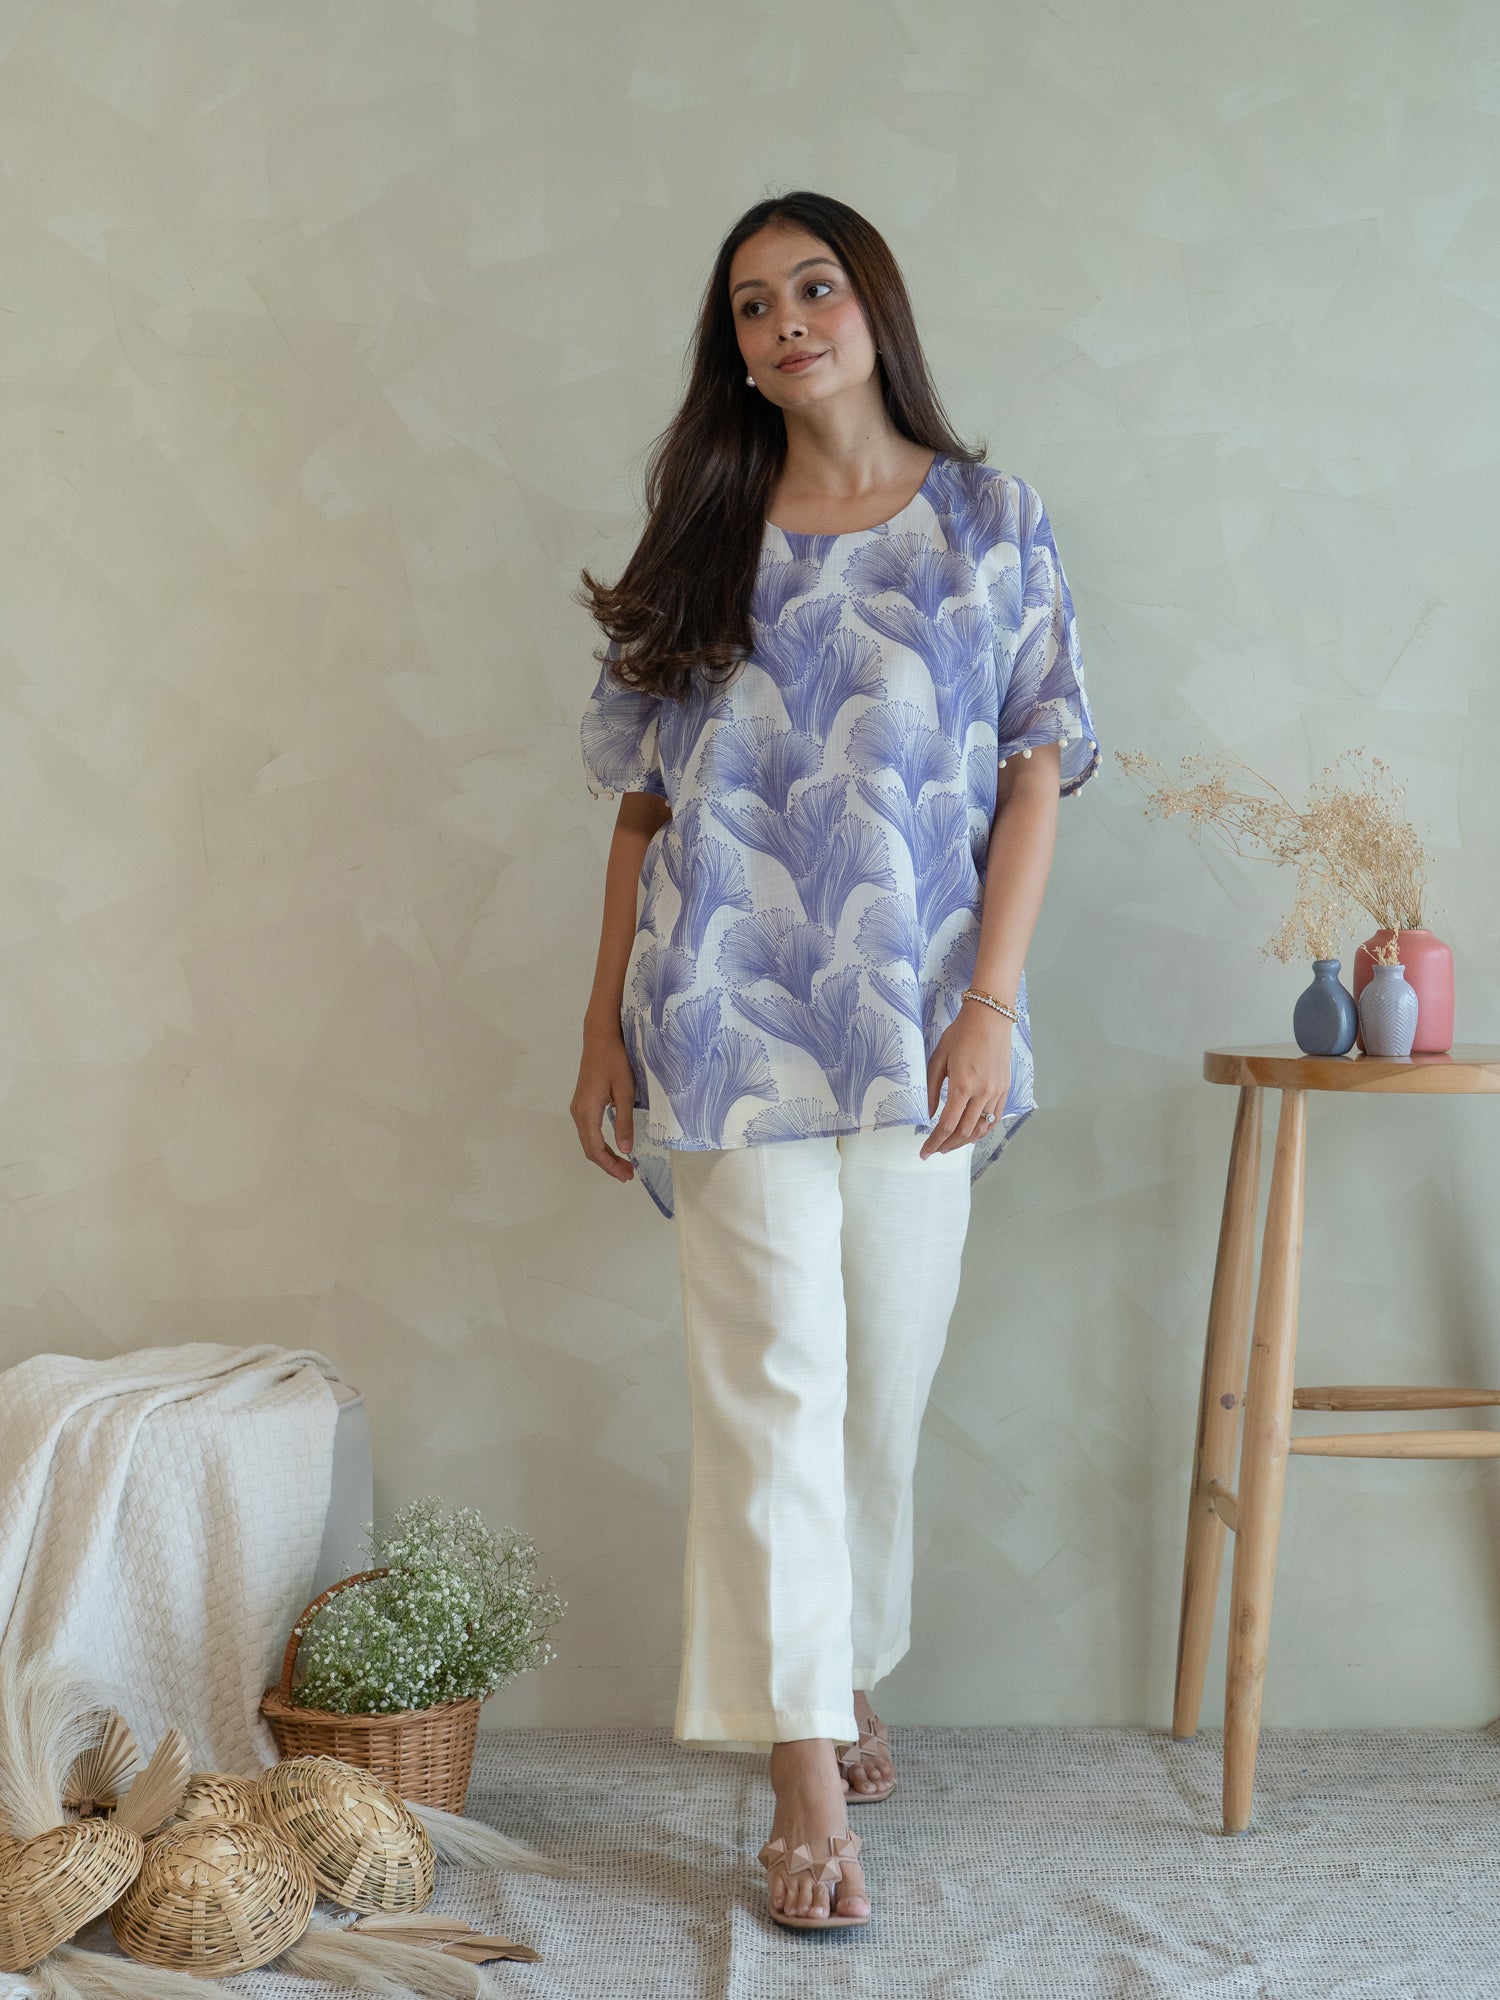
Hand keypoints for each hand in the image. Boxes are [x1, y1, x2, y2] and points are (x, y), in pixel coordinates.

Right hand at [571, 1023, 639, 1183]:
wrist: (601, 1037)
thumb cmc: (615, 1061)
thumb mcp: (625, 1092)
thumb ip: (624, 1122)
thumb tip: (625, 1150)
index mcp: (586, 1112)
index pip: (595, 1149)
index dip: (610, 1165)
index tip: (627, 1175)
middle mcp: (578, 1113)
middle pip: (589, 1148)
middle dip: (608, 1164)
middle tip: (628, 1174)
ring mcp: (579, 1108)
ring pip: (589, 1140)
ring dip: (605, 1155)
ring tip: (624, 1165)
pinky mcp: (583, 1103)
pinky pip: (590, 1130)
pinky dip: (601, 1143)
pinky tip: (614, 1146)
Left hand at [919, 1002, 1010, 1157]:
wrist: (989, 1018)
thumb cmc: (961, 1034)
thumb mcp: (938, 1059)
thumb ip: (932, 1090)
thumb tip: (928, 1114)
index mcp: (963, 1085)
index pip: (947, 1125)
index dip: (934, 1142)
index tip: (924, 1152)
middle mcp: (982, 1093)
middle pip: (964, 1132)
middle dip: (947, 1145)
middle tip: (935, 1150)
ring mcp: (996, 1092)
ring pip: (981, 1129)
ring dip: (964, 1141)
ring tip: (950, 1144)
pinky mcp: (1005, 1089)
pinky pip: (995, 1118)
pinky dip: (982, 1131)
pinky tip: (971, 1134)